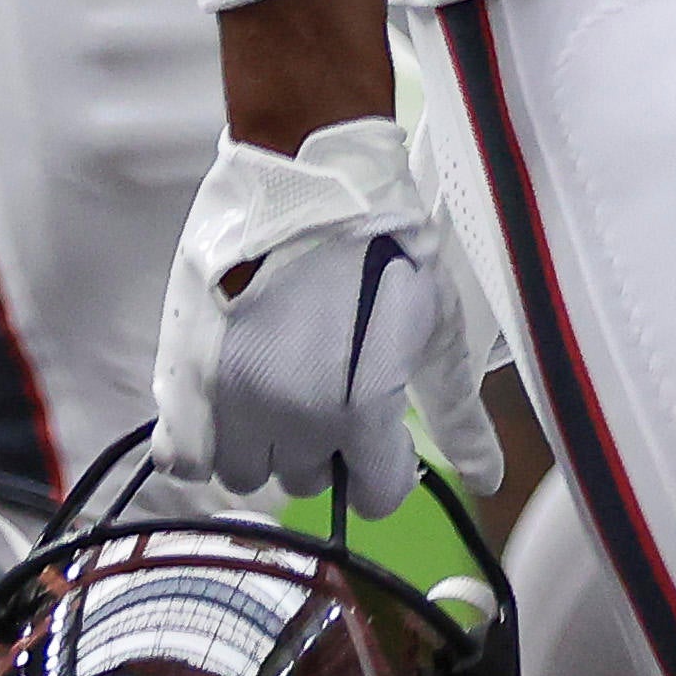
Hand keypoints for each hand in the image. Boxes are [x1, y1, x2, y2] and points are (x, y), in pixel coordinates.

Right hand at [151, 117, 500, 514]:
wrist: (308, 178)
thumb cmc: (384, 245)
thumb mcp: (435, 325)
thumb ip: (457, 414)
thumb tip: (491, 479)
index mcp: (359, 412)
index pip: (373, 497)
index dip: (383, 468)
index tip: (379, 433)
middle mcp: (291, 420)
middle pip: (307, 480)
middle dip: (323, 446)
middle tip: (328, 387)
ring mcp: (231, 399)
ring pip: (246, 472)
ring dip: (265, 444)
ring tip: (278, 388)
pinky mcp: (186, 374)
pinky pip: (183, 456)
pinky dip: (202, 443)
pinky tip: (229, 405)